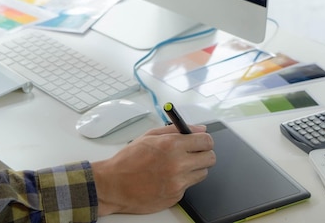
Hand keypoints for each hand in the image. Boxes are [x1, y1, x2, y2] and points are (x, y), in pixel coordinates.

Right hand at [91, 124, 214, 215]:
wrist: (113, 185)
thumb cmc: (128, 160)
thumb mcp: (149, 136)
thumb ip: (176, 130)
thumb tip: (199, 128)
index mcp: (171, 145)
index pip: (206, 141)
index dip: (205, 140)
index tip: (201, 142)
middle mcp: (177, 164)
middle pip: (210, 158)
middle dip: (204, 154)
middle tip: (193, 154)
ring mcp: (178, 183)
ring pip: (202, 173)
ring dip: (194, 169)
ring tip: (176, 167)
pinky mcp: (176, 197)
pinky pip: (188, 186)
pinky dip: (181, 182)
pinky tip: (166, 178)